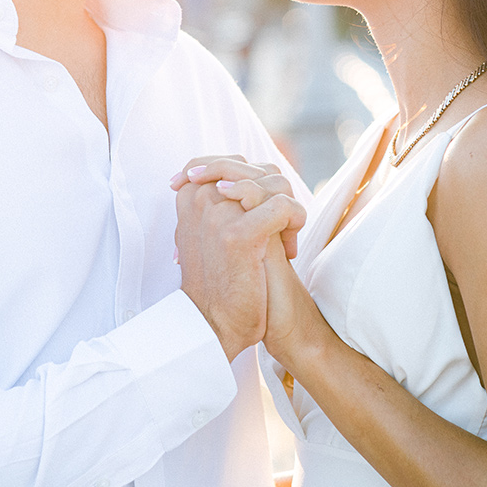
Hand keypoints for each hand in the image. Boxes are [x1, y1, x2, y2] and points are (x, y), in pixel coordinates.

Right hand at [173, 158, 305, 361]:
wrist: (215, 324)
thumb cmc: (221, 278)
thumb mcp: (210, 230)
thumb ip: (222, 199)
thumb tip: (251, 171)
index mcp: (190, 193)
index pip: (235, 161)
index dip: (259, 183)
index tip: (259, 215)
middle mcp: (200, 196)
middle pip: (262, 171)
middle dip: (277, 199)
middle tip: (278, 232)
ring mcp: (218, 214)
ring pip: (276, 185)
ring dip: (289, 214)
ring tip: (283, 244)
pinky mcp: (239, 235)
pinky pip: (284, 207)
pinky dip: (295, 225)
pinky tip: (289, 250)